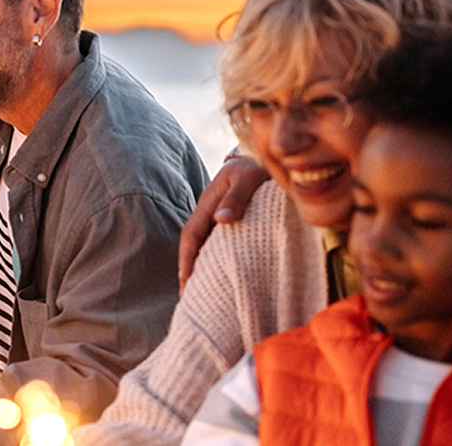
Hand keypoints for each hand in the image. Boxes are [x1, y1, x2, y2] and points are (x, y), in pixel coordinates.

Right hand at [179, 155, 267, 284]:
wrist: (265, 156)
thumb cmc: (258, 166)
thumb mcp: (249, 178)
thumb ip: (237, 197)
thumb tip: (221, 219)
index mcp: (209, 202)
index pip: (191, 234)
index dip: (187, 258)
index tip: (186, 281)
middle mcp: (210, 211)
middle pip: (193, 244)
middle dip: (189, 269)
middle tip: (190, 296)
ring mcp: (219, 215)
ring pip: (204, 245)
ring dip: (200, 266)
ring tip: (202, 290)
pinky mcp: (231, 218)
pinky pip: (217, 242)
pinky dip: (214, 259)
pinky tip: (220, 272)